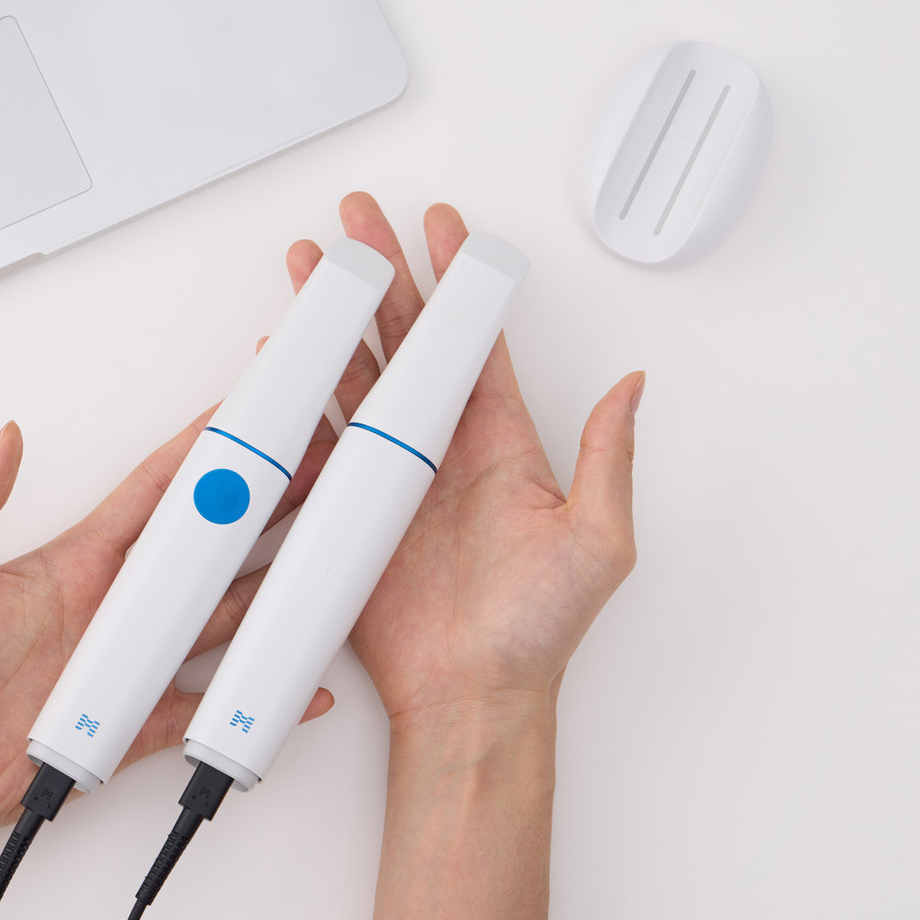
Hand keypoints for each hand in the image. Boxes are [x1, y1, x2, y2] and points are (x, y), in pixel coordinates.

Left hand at [0, 410, 336, 854]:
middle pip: (203, 547)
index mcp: (73, 564)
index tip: (237, 417)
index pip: (149, 494)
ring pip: (218, 617)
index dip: (195, 453)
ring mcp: (127, 663)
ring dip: (270, 588)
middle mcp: (110, 607)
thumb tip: (1, 439)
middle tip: (308, 471)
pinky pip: (203, 708)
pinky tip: (289, 683)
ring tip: (320, 557)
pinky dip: (248, 699)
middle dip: (260, 506)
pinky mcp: (132, 722)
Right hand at [285, 194, 641, 724]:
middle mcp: (442, 449)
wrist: (471, 696)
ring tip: (313, 271)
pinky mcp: (349, 509)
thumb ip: (607, 456)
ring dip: (334, 322)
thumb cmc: (537, 630)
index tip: (445, 229)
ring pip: (356, 377)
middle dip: (382, 276)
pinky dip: (298, 398)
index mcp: (499, 442)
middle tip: (359, 223)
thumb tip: (635, 387)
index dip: (458, 281)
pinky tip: (285, 359)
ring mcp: (391, 476)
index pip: (473, 340)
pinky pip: (318, 442)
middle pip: (405, 341)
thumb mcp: (598, 539)